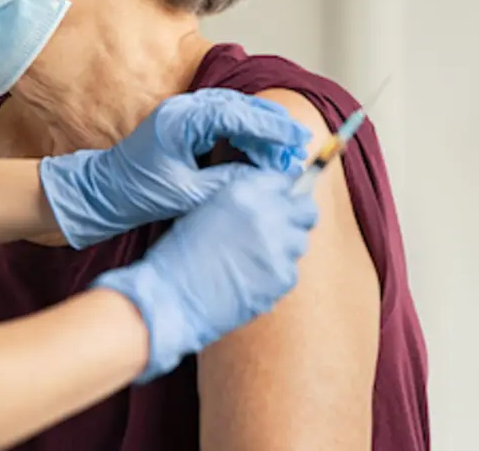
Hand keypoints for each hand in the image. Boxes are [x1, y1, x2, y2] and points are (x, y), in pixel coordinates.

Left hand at [39, 89, 309, 248]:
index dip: (271, 127)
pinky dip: (245, 134)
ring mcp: (183, 113)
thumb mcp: (187, 194)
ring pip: (235, 112)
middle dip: (272, 127)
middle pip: (240, 107)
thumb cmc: (137, 193)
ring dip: (261, 131)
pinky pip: (224, 122)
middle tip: (299, 146)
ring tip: (286, 152)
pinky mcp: (185, 124)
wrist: (103, 192)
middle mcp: (183, 109)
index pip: (237, 114)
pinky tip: (260, 153)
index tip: (297, 139)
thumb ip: (227, 183)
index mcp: (181, 120)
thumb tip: (265, 179)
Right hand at [92, 170, 317, 380]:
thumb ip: (242, 200)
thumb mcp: (207, 209)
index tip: (276, 205)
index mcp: (245, 191)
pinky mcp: (283, 278)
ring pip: (300, 243)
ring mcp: (279, 247)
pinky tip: (251, 280)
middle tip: (278, 231)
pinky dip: (275, 276)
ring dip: (284, 248)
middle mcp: (268, 214)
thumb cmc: (180, 255)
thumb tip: (269, 201)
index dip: (280, 195)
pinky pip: (291, 272)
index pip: (283, 182)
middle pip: (306, 210)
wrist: (172, 297)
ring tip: (255, 260)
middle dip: (295, 218)